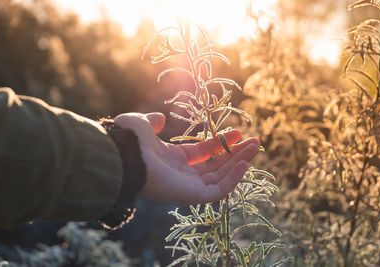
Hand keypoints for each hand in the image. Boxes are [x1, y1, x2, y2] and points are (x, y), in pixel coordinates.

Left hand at [114, 112, 259, 204]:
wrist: (124, 156)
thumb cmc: (130, 141)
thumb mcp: (142, 125)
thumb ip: (152, 121)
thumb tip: (159, 117)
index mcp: (173, 159)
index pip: (203, 153)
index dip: (221, 143)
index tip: (239, 133)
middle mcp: (182, 174)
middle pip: (216, 166)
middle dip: (236, 154)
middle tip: (255, 142)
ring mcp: (188, 186)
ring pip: (221, 178)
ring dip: (239, 163)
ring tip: (256, 148)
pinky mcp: (192, 196)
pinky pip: (218, 191)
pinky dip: (233, 180)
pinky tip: (244, 164)